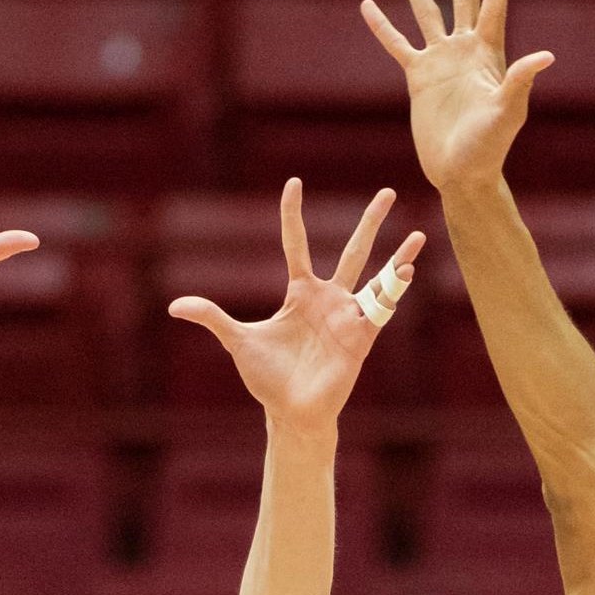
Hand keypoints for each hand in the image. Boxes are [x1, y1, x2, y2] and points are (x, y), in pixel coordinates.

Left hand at [168, 179, 424, 429]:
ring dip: (399, 256)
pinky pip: (381, 309)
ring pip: (379, 277)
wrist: (290, 411)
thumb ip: (212, 317)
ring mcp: (349, 316)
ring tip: (420, 235)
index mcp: (300, 293)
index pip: (298, 243)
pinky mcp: (362, 337)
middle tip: (388, 192)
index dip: (293, 214)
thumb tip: (174, 305)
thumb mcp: (238, 340)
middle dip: (370, 222)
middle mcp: (330, 298)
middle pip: (354, 250)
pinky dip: (394, 290)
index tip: (293, 183)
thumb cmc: (267, 378)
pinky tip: (408, 271)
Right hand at [361, 0, 554, 192]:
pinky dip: (382, 27)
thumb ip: (520, 81)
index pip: (494, 6)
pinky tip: (368, 6)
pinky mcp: (418, 79)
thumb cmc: (491, 148)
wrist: (461, 173)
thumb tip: (545, 56)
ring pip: (425, 12)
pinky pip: (396, 45)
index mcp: (489, 54)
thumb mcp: (508, 113)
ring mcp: (440, 62)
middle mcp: (464, 51)